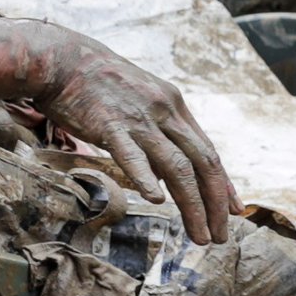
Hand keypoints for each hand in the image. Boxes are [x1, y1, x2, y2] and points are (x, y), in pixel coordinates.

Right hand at [22, 26, 236, 240]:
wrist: (61, 60)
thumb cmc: (95, 82)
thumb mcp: (140, 99)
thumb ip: (156, 129)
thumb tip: (164, 169)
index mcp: (173, 106)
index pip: (207, 151)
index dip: (223, 184)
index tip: (234, 211)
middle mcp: (164, 112)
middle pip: (202, 163)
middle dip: (216, 203)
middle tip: (220, 235)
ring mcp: (139, 119)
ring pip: (177, 167)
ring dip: (193, 205)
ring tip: (199, 235)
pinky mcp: (109, 125)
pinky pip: (133, 156)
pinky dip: (147, 179)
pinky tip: (156, 201)